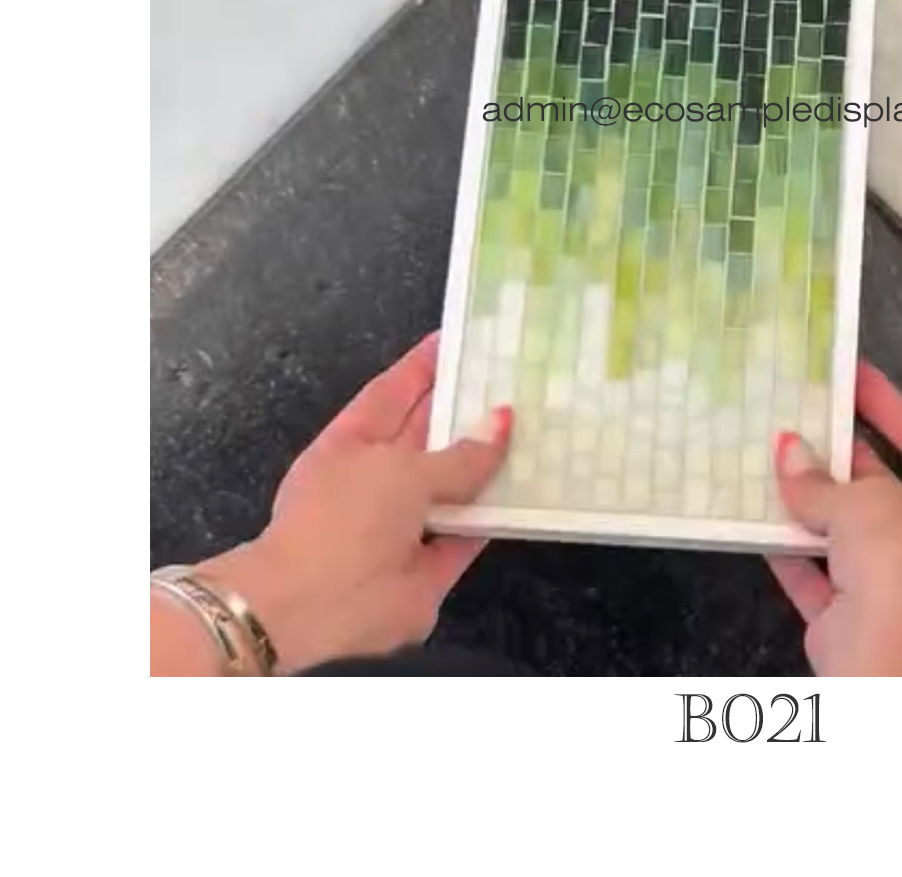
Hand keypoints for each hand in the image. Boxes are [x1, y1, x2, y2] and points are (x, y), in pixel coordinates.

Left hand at [184, 333, 509, 673]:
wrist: (314, 610)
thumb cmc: (345, 520)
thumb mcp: (402, 470)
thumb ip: (458, 452)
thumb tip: (502, 420)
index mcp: (352, 442)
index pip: (393, 392)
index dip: (425, 364)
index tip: (462, 337)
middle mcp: (378, 479)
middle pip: (430, 436)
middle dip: (467, 410)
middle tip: (517, 378)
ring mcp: (403, 523)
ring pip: (456, 485)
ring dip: (491, 463)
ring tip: (539, 425)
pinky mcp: (429, 564)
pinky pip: (470, 532)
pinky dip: (498, 515)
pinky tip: (534, 488)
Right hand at [767, 360, 901, 675]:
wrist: (893, 661)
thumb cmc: (901, 560)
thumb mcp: (864, 502)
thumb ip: (822, 480)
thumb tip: (787, 450)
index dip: (890, 403)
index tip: (852, 372)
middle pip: (884, 485)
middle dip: (843, 453)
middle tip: (802, 414)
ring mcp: (890, 586)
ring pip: (846, 533)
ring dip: (810, 503)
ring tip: (770, 460)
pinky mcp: (850, 619)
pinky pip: (816, 576)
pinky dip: (789, 551)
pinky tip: (756, 521)